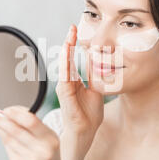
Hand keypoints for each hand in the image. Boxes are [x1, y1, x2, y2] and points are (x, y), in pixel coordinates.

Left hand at [0, 106, 66, 159]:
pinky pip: (8, 149)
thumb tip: (10, 112)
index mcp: (51, 139)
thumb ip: (33, 126)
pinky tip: (2, 134)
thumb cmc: (48, 157)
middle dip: (1, 120)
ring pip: (9, 139)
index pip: (31, 122)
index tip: (7, 109)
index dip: (16, 113)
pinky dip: (4, 139)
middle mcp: (42, 150)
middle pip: (16, 130)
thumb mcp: (48, 140)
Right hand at [57, 24, 103, 146]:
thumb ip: (93, 75)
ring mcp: (64, 89)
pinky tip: (67, 58)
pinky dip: (65, 67)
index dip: (73, 43)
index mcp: (72, 80)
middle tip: (72, 27)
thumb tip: (95, 59)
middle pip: (65, 58)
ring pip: (63, 67)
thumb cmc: (89, 113)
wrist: (86, 132)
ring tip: (69, 38)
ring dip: (66, 52)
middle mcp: (65, 82)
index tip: (75, 28)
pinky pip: (64, 79)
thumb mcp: (95, 89)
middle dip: (68, 42)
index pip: (71, 57)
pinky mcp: (65, 97)